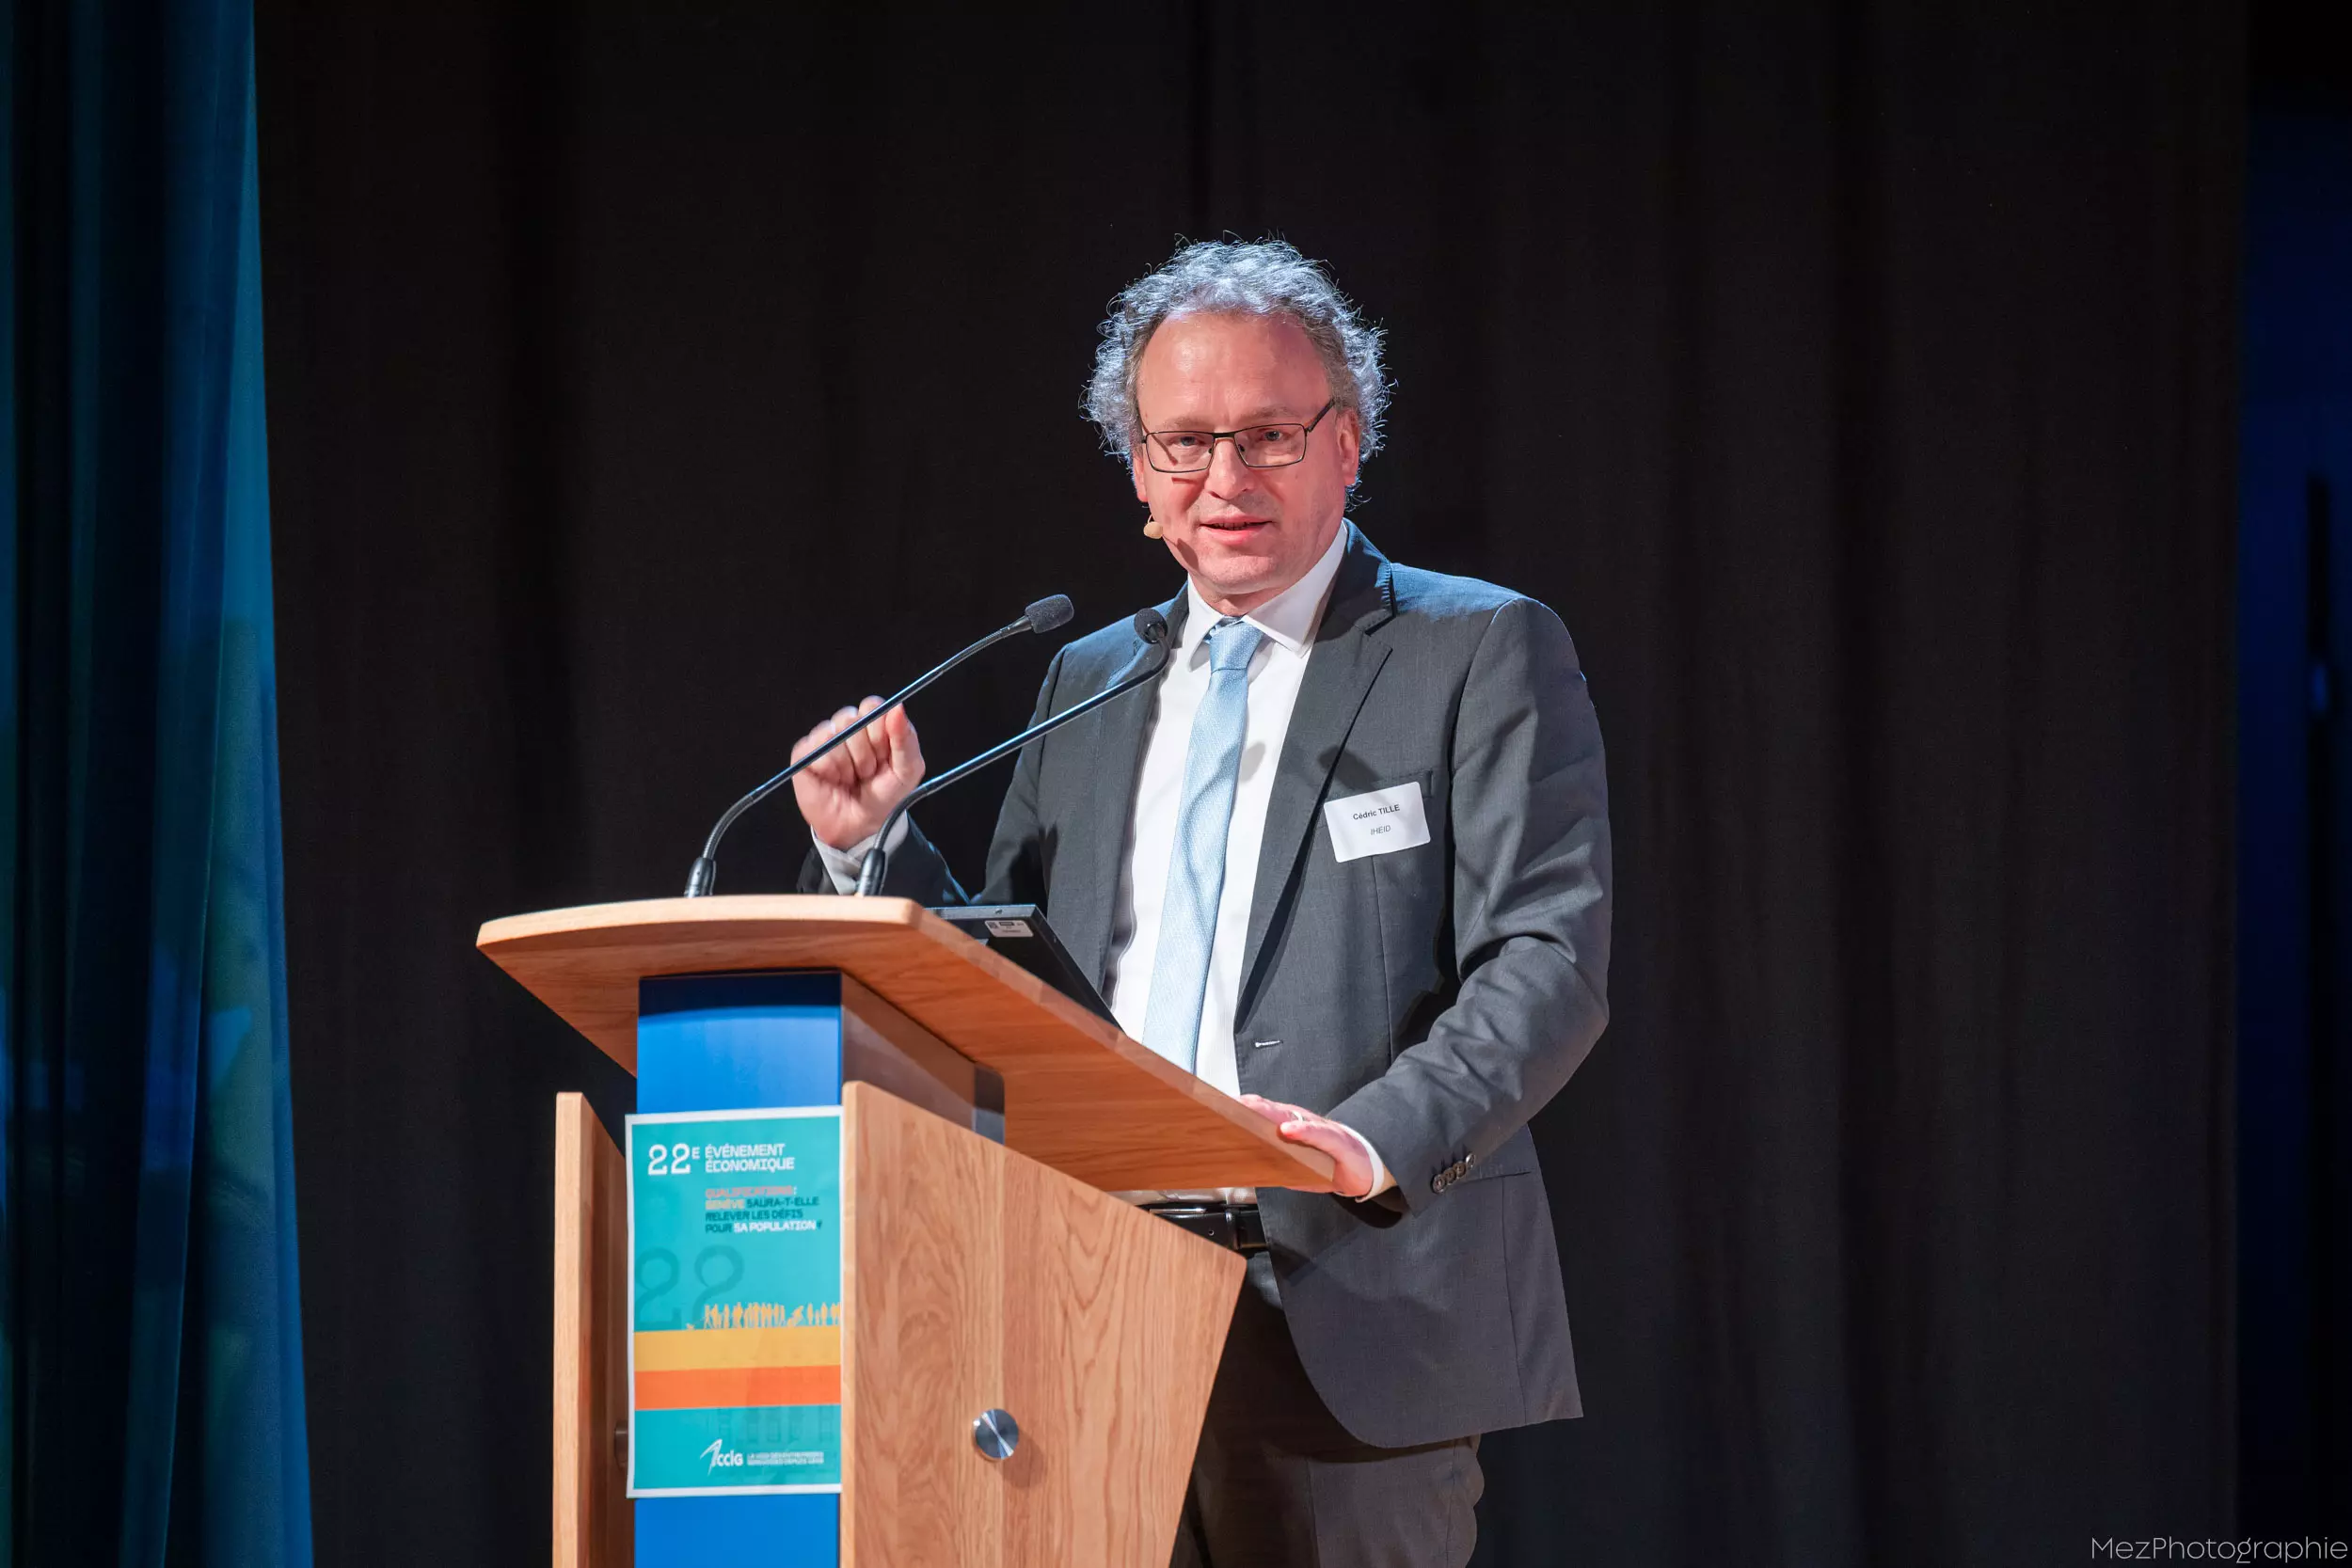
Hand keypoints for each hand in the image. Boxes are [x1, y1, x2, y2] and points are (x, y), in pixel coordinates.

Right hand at [788, 696, 925, 850]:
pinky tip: (832, 779)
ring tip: (850, 778)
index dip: (878, 730)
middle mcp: (848, 726)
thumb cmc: (884, 795)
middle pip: (851, 718)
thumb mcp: (907, 770)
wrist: (860, 826)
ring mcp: (824, 737)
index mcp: (873, 725)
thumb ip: (906, 738)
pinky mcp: (804, 752)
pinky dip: (828, 769)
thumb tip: (898, 708)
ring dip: (846, 764)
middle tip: (867, 772)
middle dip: (864, 753)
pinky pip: (815, 749)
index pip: (872, 705)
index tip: (884, 754)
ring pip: (833, 734)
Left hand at [1239, 1094, 1375, 1198]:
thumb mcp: (1297, 1167)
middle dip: (1248, 1107)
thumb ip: (1274, 1163)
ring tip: (1251, 1110)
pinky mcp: (1337, 1140)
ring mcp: (1320, 1129)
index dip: (1241, 1111)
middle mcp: (1303, 1124)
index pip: (1262, 1116)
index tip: (1218, 1108)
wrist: (1367, 1168)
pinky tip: (1289, 1131)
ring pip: (1292, 1117)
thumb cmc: (1331, 1164)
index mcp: (1291, 1128)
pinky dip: (1304, 1131)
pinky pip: (1319, 1133)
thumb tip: (1247, 1165)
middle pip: (1271, 1111)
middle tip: (1226, 1105)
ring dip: (1269, 1113)